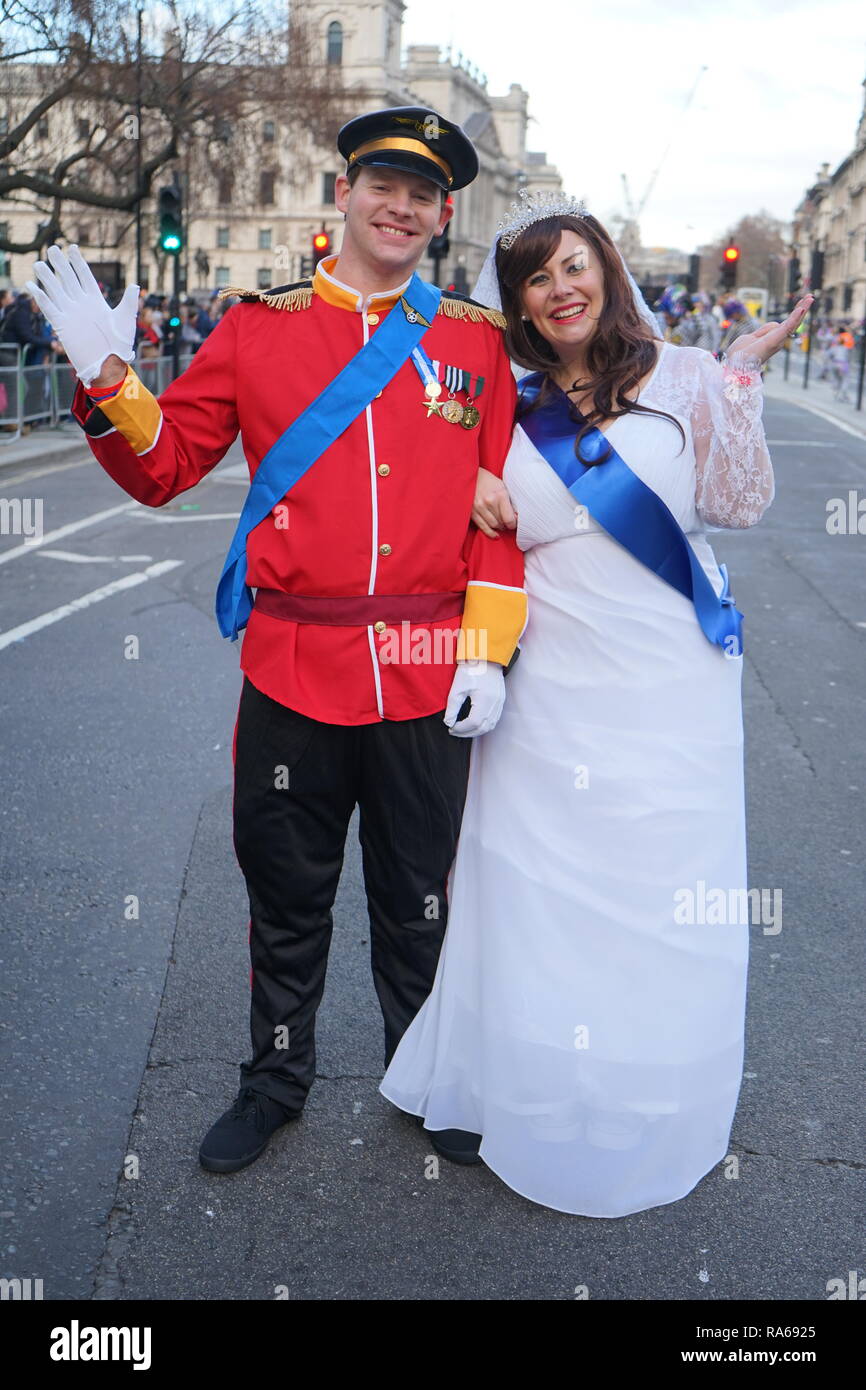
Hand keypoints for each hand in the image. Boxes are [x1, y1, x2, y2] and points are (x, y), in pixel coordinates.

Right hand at [25, 244, 137, 386]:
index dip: (78, 263)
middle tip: (53, 248)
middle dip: (61, 265)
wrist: (108, 365)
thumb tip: (135, 284)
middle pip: (68, 280)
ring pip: (56, 291)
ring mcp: (71, 314)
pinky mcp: (62, 326)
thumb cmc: (120, 345)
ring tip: (38, 264)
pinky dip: (40, 298)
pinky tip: (31, 286)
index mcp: (96, 301)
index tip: (72, 248)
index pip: (85, 277)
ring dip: (47, 278)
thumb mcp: (126, 320)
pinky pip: (48, 308)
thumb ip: (129, 302)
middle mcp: (82, 305)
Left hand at [443, 659, 505, 737]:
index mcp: (485, 700)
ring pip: (490, 725)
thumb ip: (452, 707)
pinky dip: (484, 725)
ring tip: (463, 729)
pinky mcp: (501, 701)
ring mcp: (500, 703)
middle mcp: (495, 703)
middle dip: (468, 733)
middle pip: (483, 727)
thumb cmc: (471, 669)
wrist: (486, 657)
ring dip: (476, 731)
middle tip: (455, 731)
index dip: (461, 729)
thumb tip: (448, 723)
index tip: (451, 728)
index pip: (473, 723)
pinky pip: (494, 719)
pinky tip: (474, 723)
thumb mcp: (458, 687)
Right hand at [472, 466, 516, 538]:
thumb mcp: (502, 487)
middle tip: (508, 524)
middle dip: (506, 525)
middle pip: (501, 522)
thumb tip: (516, 517)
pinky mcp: (472, 512)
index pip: (509, 519)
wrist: (470, 475)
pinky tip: (496, 535)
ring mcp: (479, 507)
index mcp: (500, 494)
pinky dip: (490, 533)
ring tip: (502, 525)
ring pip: (493, 526)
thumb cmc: (489, 481)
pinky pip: (483, 527)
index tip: (515, 523)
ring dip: (499, 527)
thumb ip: (509, 502)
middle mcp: (489, 502)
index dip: (514, 524)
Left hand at [726, 295, 812, 368]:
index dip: (794, 313)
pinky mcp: (775, 340)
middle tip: (810, 296)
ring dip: (802, 309)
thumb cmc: (740, 355)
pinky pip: (787, 327)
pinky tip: (801, 309)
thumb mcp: (751, 337)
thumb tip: (775, 324)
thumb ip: (763, 331)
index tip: (801, 301)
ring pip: (794, 322)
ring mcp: (778, 340)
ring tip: (810, 298)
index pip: (786, 323)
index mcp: (772, 338)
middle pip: (794, 321)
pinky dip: (795, 317)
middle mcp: (778, 339)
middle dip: (802, 308)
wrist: (735, 364)